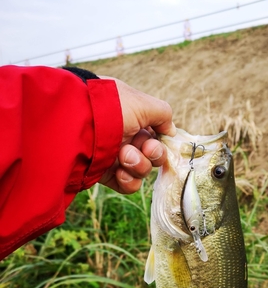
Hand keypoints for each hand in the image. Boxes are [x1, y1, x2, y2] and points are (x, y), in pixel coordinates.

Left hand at [99, 79, 175, 193]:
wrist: (77, 126)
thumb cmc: (111, 109)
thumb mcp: (142, 103)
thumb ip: (163, 114)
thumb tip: (170, 131)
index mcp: (133, 118)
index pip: (157, 135)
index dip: (162, 141)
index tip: (161, 139)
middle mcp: (125, 137)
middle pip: (153, 155)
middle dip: (153, 153)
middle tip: (145, 149)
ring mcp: (115, 156)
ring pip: (142, 171)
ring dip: (138, 165)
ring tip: (124, 156)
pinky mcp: (106, 174)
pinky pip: (128, 185)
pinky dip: (128, 181)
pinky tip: (121, 173)